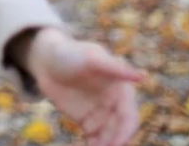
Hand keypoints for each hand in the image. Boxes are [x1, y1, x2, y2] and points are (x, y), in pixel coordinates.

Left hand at [23, 28, 145, 145]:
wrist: (45, 60)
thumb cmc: (70, 52)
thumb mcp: (91, 58)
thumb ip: (115, 68)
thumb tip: (143, 76)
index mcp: (121, 89)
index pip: (129, 116)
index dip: (125, 131)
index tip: (116, 143)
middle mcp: (114, 103)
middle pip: (120, 130)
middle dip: (113, 142)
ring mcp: (101, 113)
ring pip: (108, 137)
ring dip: (103, 145)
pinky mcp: (87, 121)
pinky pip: (94, 139)